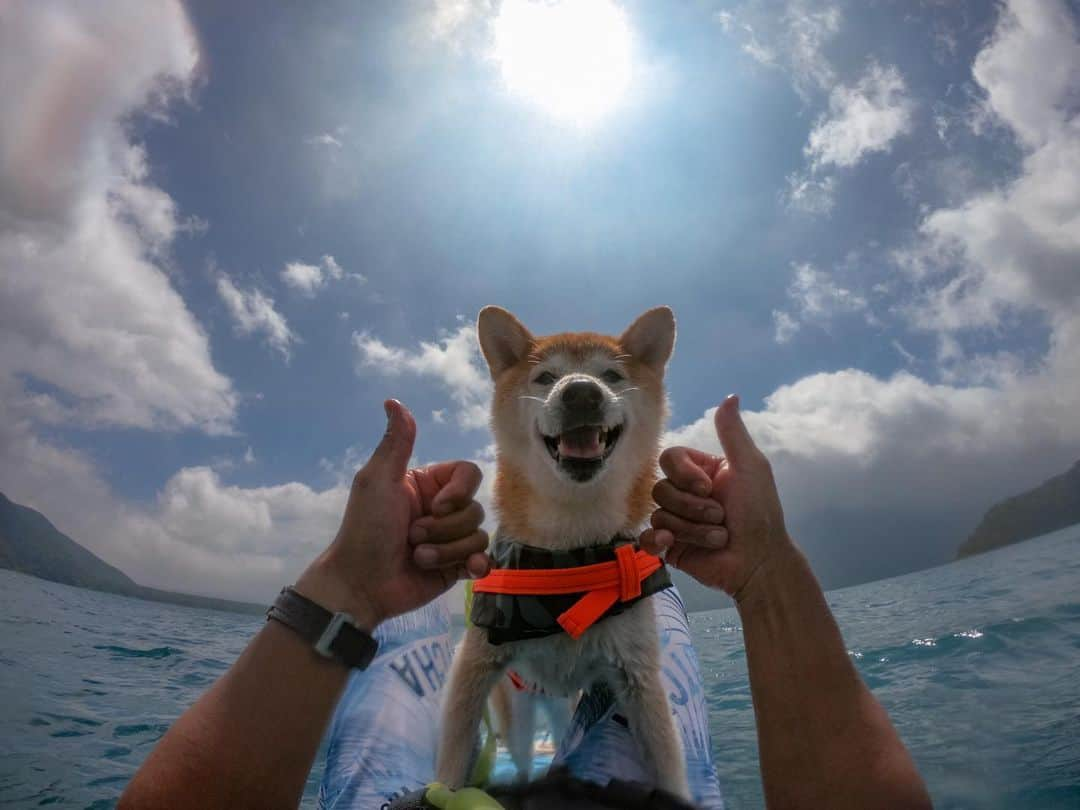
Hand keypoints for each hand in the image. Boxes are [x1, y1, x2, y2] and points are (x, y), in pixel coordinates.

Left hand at [296, 400, 489, 628]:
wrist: (361, 584)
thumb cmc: (365, 529)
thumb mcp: (377, 481)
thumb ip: (396, 442)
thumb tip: (393, 400)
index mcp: (427, 484)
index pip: (469, 473)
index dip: (459, 491)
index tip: (436, 507)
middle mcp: (441, 509)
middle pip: (474, 508)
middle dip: (444, 528)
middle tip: (412, 537)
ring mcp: (450, 539)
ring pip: (478, 535)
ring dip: (447, 550)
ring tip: (418, 558)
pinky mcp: (455, 567)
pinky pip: (483, 559)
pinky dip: (477, 564)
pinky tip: (468, 570)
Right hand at [640, 395, 791, 601]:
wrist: (758, 561)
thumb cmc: (759, 512)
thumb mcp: (750, 467)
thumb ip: (732, 433)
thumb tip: (730, 395)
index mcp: (701, 471)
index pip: (669, 457)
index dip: (684, 474)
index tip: (708, 487)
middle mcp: (684, 492)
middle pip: (660, 487)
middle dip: (692, 506)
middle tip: (720, 518)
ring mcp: (674, 520)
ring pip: (658, 514)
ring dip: (691, 528)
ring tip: (717, 538)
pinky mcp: (668, 545)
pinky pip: (646, 538)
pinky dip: (656, 541)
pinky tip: (669, 544)